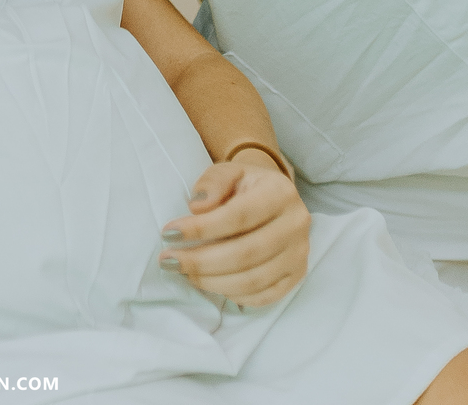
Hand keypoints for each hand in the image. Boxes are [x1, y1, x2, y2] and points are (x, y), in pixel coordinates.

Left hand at [159, 157, 309, 307]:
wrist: (273, 197)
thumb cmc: (245, 184)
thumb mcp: (228, 171)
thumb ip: (211, 183)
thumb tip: (197, 208)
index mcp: (280, 193)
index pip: (238, 216)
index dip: (202, 229)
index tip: (168, 234)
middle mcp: (295, 226)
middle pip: (245, 254)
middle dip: (201, 261)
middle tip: (169, 261)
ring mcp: (299, 255)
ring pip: (252, 280)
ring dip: (212, 282)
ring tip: (184, 273)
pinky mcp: (296, 277)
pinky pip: (263, 296)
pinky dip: (233, 294)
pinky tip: (210, 284)